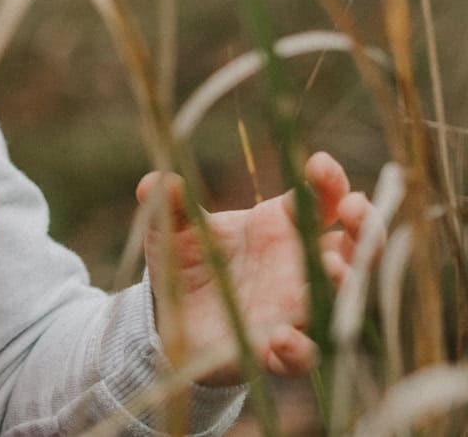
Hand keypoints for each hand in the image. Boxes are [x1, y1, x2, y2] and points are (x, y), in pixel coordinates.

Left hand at [139, 151, 374, 384]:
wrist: (173, 317)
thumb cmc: (188, 262)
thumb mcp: (171, 229)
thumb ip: (169, 205)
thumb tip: (158, 182)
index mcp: (282, 228)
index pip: (321, 200)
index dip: (329, 182)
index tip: (319, 165)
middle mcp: (301, 268)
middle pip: (355, 247)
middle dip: (365, 227)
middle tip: (354, 208)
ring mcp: (296, 310)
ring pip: (342, 301)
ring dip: (345, 283)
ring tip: (334, 266)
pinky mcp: (277, 351)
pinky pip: (303, 356)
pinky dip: (299, 349)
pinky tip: (282, 338)